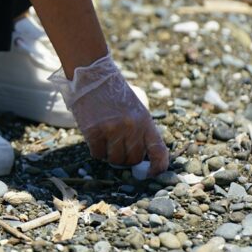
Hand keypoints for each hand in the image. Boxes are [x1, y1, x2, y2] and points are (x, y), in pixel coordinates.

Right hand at [49, 54, 169, 175]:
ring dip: (110, 155)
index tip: (149, 174)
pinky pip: (97, 154)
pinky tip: (95, 137)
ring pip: (115, 160)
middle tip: (118, 148)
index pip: (159, 151)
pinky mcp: (94, 131)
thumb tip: (138, 159)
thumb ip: (140, 132)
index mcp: (145, 121)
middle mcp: (131, 127)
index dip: (158, 168)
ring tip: (106, 140)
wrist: (92, 77)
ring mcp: (112, 130)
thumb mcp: (135, 110)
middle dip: (125, 159)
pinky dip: (96, 150)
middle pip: (132, 160)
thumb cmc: (114, 94)